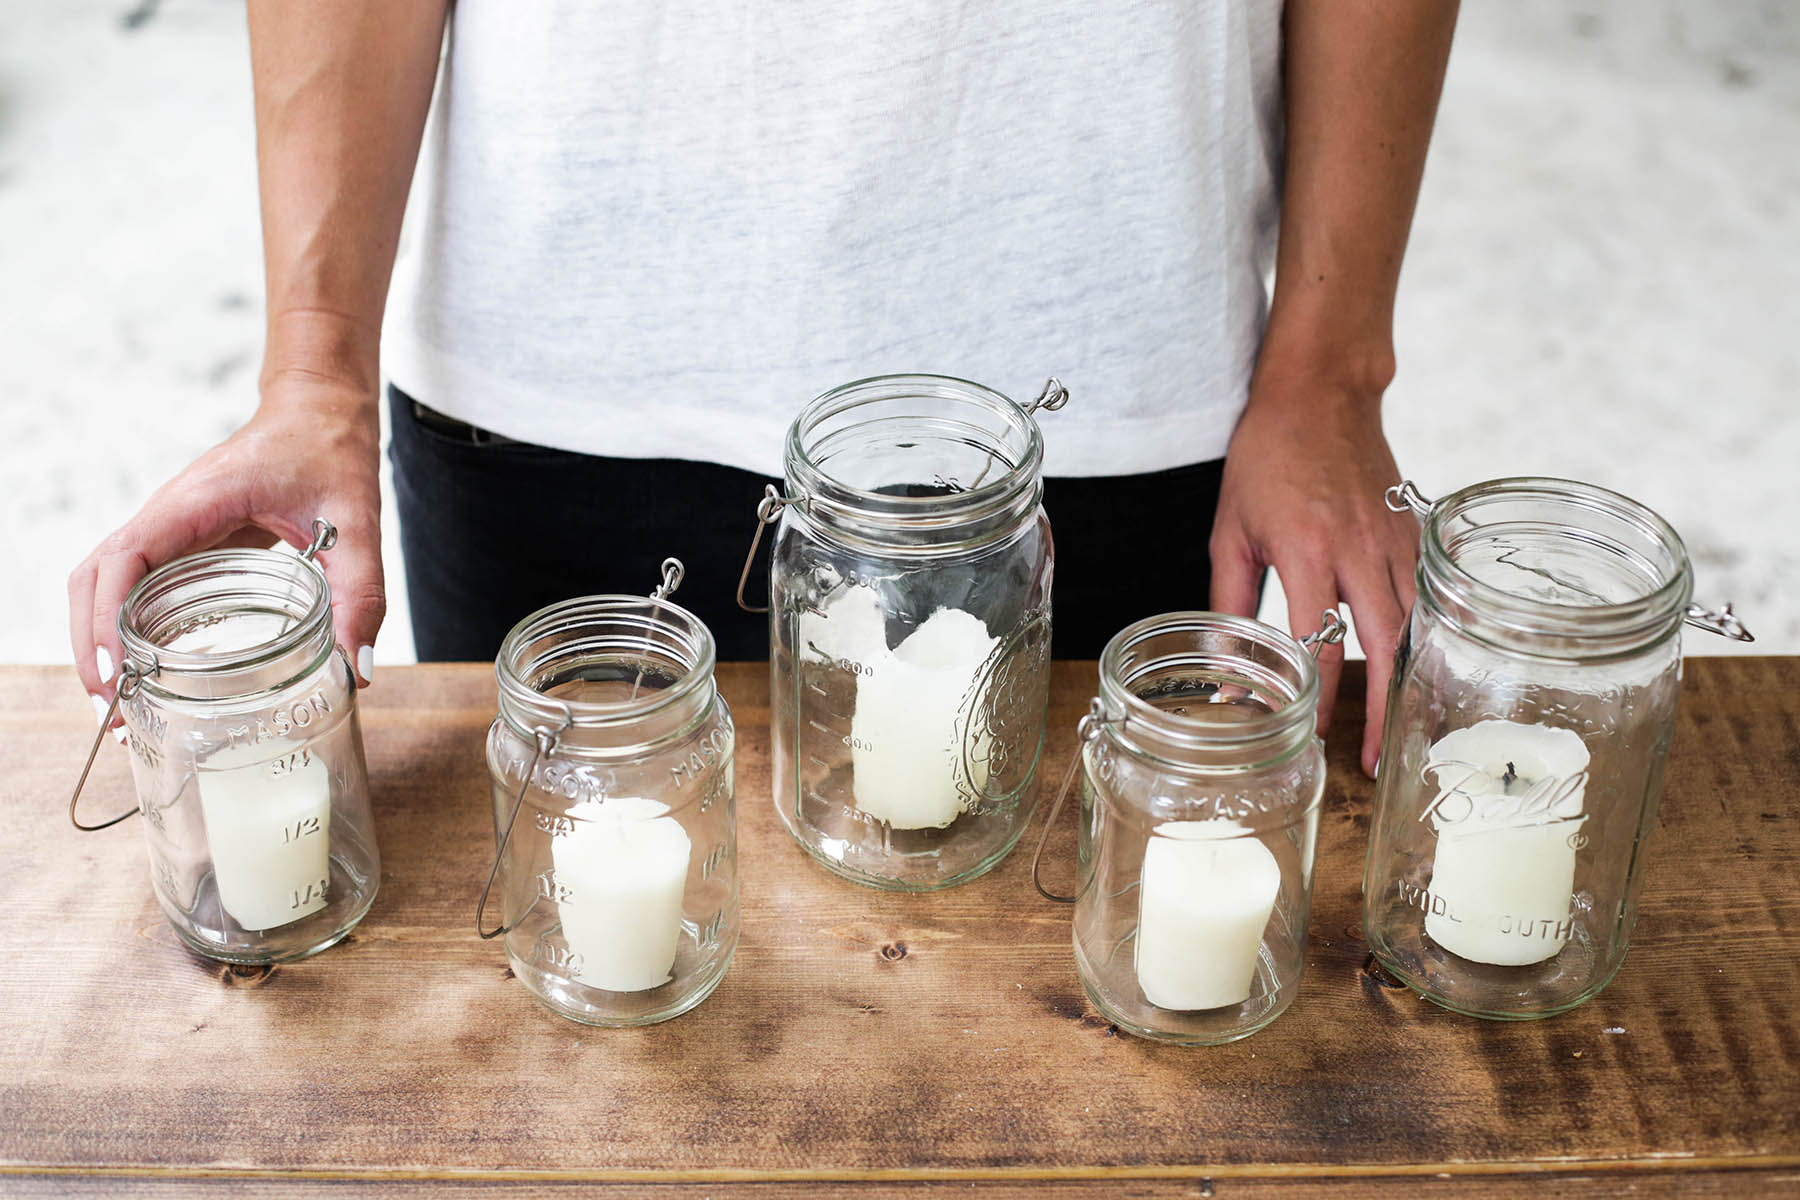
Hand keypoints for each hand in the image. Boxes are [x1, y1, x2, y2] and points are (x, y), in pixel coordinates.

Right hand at [68, 377, 385, 721]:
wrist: (321, 412)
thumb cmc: (331, 451)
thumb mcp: (358, 522)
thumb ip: (361, 592)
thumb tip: (356, 669)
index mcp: (198, 501)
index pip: (125, 558)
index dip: (106, 620)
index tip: (116, 675)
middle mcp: (169, 513)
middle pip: (93, 579)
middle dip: (92, 646)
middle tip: (116, 713)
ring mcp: (170, 526)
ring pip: (103, 583)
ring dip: (99, 641)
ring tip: (122, 706)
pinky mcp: (182, 540)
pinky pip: (134, 584)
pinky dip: (124, 626)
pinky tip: (147, 672)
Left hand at [1208, 363, 1418, 775]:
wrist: (1320, 391)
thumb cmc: (1266, 457)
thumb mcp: (1231, 529)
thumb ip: (1229, 601)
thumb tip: (1227, 667)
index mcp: (1307, 550)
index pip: (1317, 644)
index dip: (1314, 698)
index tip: (1308, 737)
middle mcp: (1358, 549)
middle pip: (1382, 647)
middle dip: (1381, 711)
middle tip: (1376, 762)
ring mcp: (1394, 539)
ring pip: (1414, 626)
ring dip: (1410, 684)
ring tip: (1404, 731)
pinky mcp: (1414, 532)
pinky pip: (1424, 597)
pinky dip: (1424, 639)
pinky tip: (1419, 672)